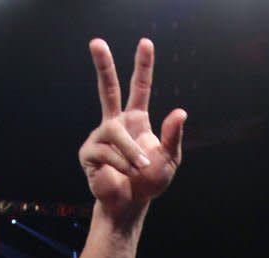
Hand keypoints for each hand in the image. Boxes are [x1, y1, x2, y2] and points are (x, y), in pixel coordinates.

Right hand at [79, 38, 186, 217]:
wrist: (130, 204)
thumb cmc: (149, 182)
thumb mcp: (170, 159)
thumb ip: (173, 136)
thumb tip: (179, 112)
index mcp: (136, 120)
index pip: (139, 87)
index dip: (142, 66)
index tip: (145, 43)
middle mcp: (116, 124)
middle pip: (107, 88)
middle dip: (102, 65)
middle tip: (96, 42)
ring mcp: (100, 137)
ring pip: (115, 132)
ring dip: (130, 152)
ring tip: (138, 168)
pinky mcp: (89, 154)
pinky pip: (107, 151)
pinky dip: (121, 163)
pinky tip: (125, 173)